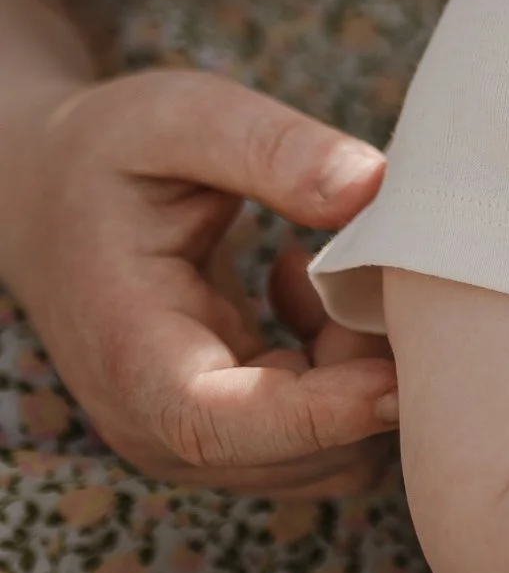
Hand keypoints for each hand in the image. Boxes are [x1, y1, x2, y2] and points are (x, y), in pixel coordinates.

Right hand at [2, 66, 399, 495]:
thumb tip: (372, 185)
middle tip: (385, 269)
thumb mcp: (185, 117)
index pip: (217, 424)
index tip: (397, 376)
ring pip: (318, 456)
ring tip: (340, 269)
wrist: (48, 194)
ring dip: (360, 374)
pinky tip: (305, 288)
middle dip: (365, 378)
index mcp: (130, 350)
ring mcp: (187, 435)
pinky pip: (314, 435)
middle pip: (291, 452)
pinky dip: (342, 373)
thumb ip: (273, 148)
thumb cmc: (113, 149)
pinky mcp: (222, 425)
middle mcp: (152, 419)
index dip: (316, 415)